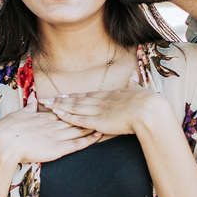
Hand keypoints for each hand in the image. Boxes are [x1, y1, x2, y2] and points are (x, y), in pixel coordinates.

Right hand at [0, 93, 101, 164]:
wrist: (4, 142)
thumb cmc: (8, 129)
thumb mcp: (20, 114)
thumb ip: (29, 107)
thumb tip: (34, 99)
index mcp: (45, 116)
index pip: (65, 110)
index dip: (77, 107)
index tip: (88, 103)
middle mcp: (54, 124)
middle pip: (76, 117)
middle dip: (90, 114)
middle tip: (104, 109)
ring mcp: (57, 135)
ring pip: (79, 129)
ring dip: (93, 125)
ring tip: (106, 120)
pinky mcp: (58, 148)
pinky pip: (77, 144)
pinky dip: (89, 139)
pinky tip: (98, 136)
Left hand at [39, 74, 169, 134]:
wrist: (149, 110)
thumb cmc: (147, 101)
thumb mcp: (138, 90)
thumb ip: (133, 83)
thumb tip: (133, 75)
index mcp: (109, 95)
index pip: (87, 95)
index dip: (74, 96)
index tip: (63, 95)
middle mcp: (100, 101)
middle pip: (76, 100)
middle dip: (61, 100)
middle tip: (47, 99)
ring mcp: (98, 110)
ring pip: (74, 108)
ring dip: (60, 106)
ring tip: (47, 105)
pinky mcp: (98, 121)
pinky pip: (78, 119)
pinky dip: (67, 116)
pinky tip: (57, 113)